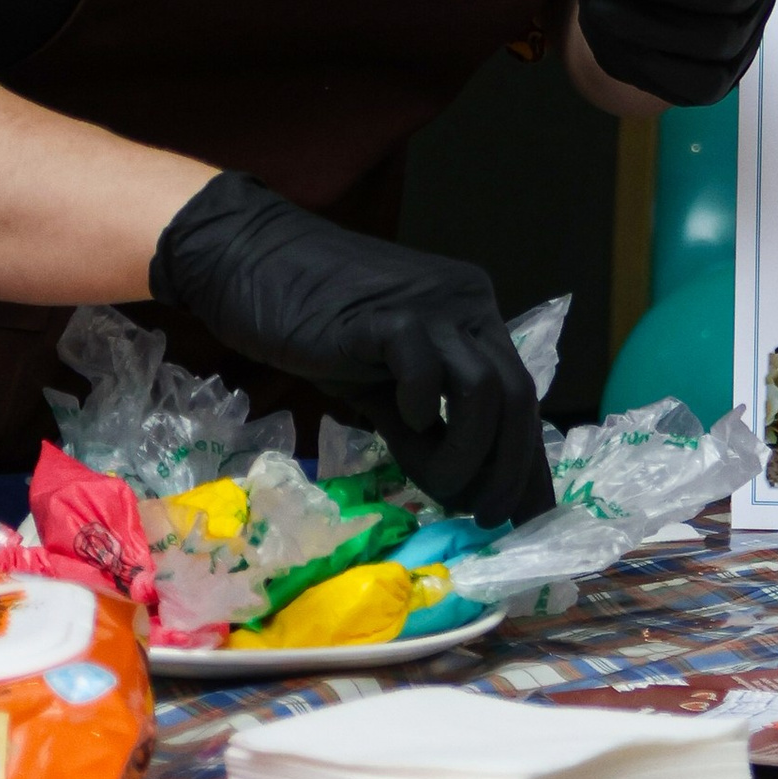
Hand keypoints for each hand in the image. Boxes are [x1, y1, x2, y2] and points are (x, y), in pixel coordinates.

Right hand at [148, 174, 551, 524]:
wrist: (249, 260)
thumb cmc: (315, 324)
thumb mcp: (383, 387)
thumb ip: (425, 431)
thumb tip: (463, 494)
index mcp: (476, 319)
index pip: (520, 397)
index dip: (527, 462)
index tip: (524, 518)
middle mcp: (470, 306)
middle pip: (518, 397)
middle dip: (508, 470)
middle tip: (482, 518)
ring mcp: (432, 305)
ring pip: (486, 389)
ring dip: (467, 453)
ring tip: (434, 482)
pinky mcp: (385, 315)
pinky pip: (426, 366)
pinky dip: (422, 406)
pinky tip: (402, 420)